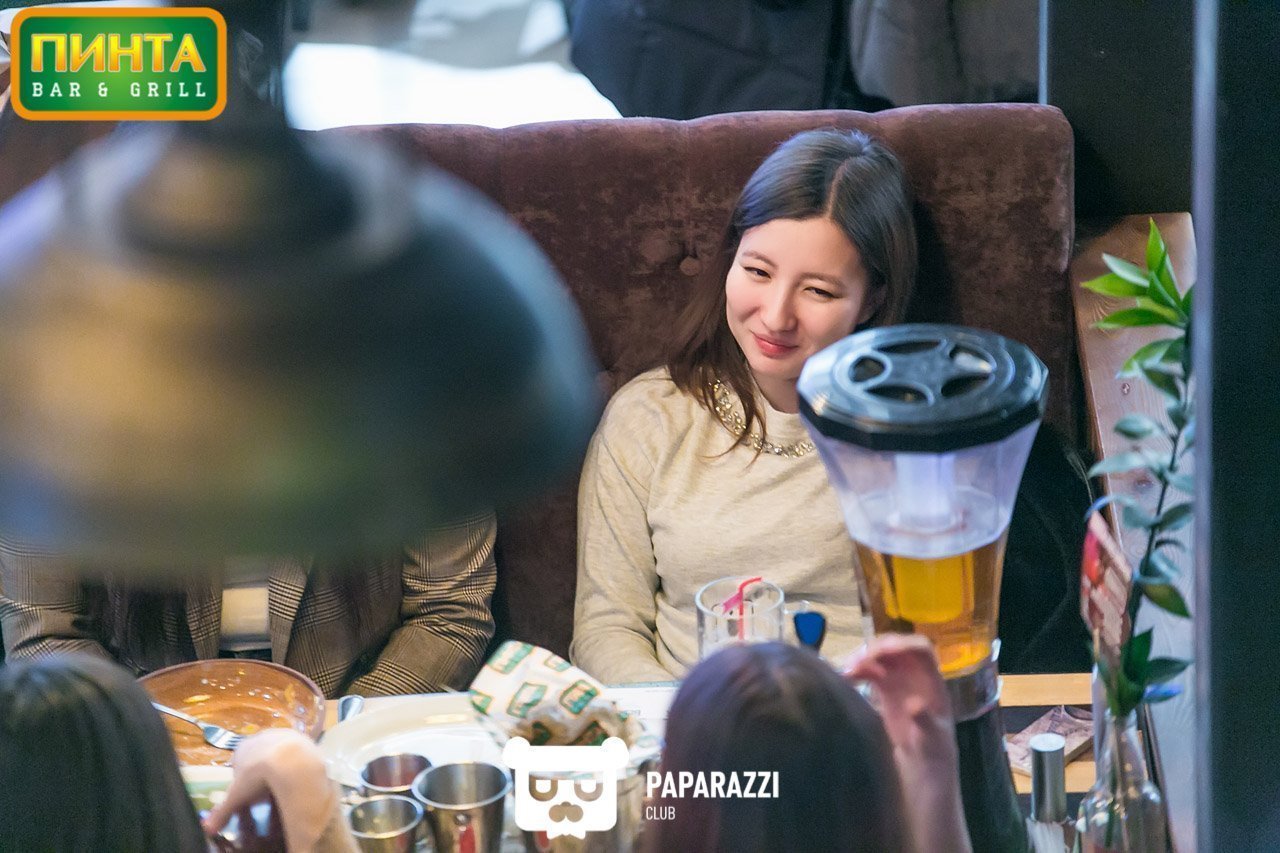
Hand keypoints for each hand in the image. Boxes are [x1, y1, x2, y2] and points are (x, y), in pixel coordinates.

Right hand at [203, 729, 340, 851]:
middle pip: (258, 757)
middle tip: (266, 791)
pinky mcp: (302, 737)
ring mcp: (282, 735)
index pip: (238, 764)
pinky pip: (297, 752)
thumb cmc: (257, 777)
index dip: (243, 781)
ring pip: (278, 753)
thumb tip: (207, 828)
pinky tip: (297, 777)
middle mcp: (261, 737)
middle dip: (261, 772)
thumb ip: (222, 811)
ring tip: (283, 785)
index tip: (249, 794)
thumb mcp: (236, 797)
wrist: (289, 761)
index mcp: (242, 749)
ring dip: (279, 766)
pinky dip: (295, 763)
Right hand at [844, 633, 955, 766]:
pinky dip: (859, 670)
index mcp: (933, 683)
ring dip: (864, 658)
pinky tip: (847, 677)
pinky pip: (872, 672)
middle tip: (859, 660)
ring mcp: (901, 682)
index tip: (883, 650)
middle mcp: (917, 677)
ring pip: (882, 658)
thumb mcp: (932, 742)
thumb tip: (914, 703)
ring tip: (848, 670)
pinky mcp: (886, 692)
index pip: (922, 651)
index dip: (904, 644)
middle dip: (878, 649)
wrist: (923, 770)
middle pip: (898, 648)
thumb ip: (924, 722)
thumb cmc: (934, 755)